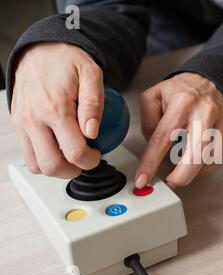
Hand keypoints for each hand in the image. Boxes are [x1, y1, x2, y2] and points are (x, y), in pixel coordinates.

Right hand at [11, 42, 102, 177]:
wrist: (41, 50)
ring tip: (71, 156)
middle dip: (73, 170)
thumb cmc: (68, 61)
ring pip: (36, 164)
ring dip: (57, 167)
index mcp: (54, 108)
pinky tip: (58, 147)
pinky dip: (44, 157)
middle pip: (52, 165)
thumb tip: (92, 132)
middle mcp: (34, 119)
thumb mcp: (92, 74)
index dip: (90, 160)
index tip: (98, 154)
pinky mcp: (17, 124)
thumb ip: (94, 104)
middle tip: (85, 160)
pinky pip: (27, 153)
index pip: (74, 152)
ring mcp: (22, 123)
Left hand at [136, 72, 222, 187]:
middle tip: (170, 183)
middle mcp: (205, 112)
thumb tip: (152, 150)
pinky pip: (218, 158)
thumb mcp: (153, 96)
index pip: (163, 138)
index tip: (142, 178)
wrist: (207, 80)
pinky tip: (195, 161)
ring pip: (209, 159)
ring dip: (193, 171)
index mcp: (183, 101)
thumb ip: (147, 122)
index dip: (151, 162)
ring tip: (182, 169)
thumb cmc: (181, 90)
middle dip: (181, 176)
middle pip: (196, 154)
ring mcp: (221, 123)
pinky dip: (204, 166)